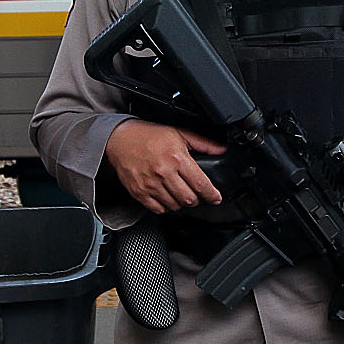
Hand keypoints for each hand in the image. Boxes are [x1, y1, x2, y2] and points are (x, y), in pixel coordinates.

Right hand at [105, 119, 225, 214]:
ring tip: (181, 194)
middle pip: (189, 199)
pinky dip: (166, 207)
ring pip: (175, 206)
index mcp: (177, 158)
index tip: (216, 198)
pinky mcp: (139, 192)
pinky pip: (158, 209)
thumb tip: (222, 150)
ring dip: (182, 203)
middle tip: (197, 194)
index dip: (212, 195)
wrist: (121, 139)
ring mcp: (150, 185)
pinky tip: (167, 197)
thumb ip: (204, 143)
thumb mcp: (179, 133)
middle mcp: (164, 173)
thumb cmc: (149, 136)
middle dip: (197, 199)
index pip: (201, 185)